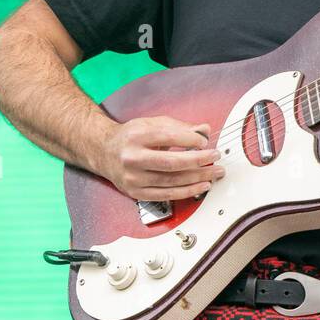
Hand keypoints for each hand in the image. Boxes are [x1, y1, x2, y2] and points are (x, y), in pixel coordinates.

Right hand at [97, 116, 225, 200]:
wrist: (103, 151)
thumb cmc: (130, 137)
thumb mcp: (152, 124)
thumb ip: (179, 127)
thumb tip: (204, 130)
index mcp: (137, 137)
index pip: (168, 137)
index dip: (190, 139)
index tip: (205, 141)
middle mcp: (133, 158)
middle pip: (172, 162)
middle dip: (199, 160)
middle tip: (215, 157)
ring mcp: (133, 178)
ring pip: (172, 181)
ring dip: (198, 178)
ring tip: (214, 172)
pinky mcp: (136, 192)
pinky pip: (166, 195)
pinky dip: (187, 191)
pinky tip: (201, 186)